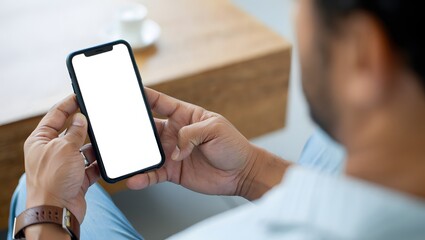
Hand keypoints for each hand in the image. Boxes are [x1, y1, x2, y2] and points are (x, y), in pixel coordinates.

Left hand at [24, 95, 99, 223]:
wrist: (58, 210)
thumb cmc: (52, 181)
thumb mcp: (64, 148)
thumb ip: (75, 131)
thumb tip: (80, 119)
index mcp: (41, 141)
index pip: (55, 115)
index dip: (68, 104)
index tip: (79, 96)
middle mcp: (52, 151)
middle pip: (71, 132)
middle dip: (84, 127)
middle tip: (97, 117)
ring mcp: (65, 165)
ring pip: (83, 149)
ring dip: (94, 147)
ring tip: (104, 142)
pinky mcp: (77, 177)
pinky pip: (91, 165)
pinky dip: (99, 163)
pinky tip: (106, 160)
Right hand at [127, 88, 263, 196]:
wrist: (241, 173)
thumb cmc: (233, 146)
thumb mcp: (215, 129)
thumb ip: (191, 134)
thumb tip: (175, 150)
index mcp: (184, 115)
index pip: (158, 102)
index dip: (142, 96)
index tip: (125, 92)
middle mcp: (174, 132)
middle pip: (146, 127)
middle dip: (131, 128)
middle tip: (116, 131)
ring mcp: (172, 152)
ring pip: (146, 152)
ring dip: (134, 154)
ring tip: (122, 158)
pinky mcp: (172, 171)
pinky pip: (153, 173)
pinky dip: (143, 176)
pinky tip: (135, 179)